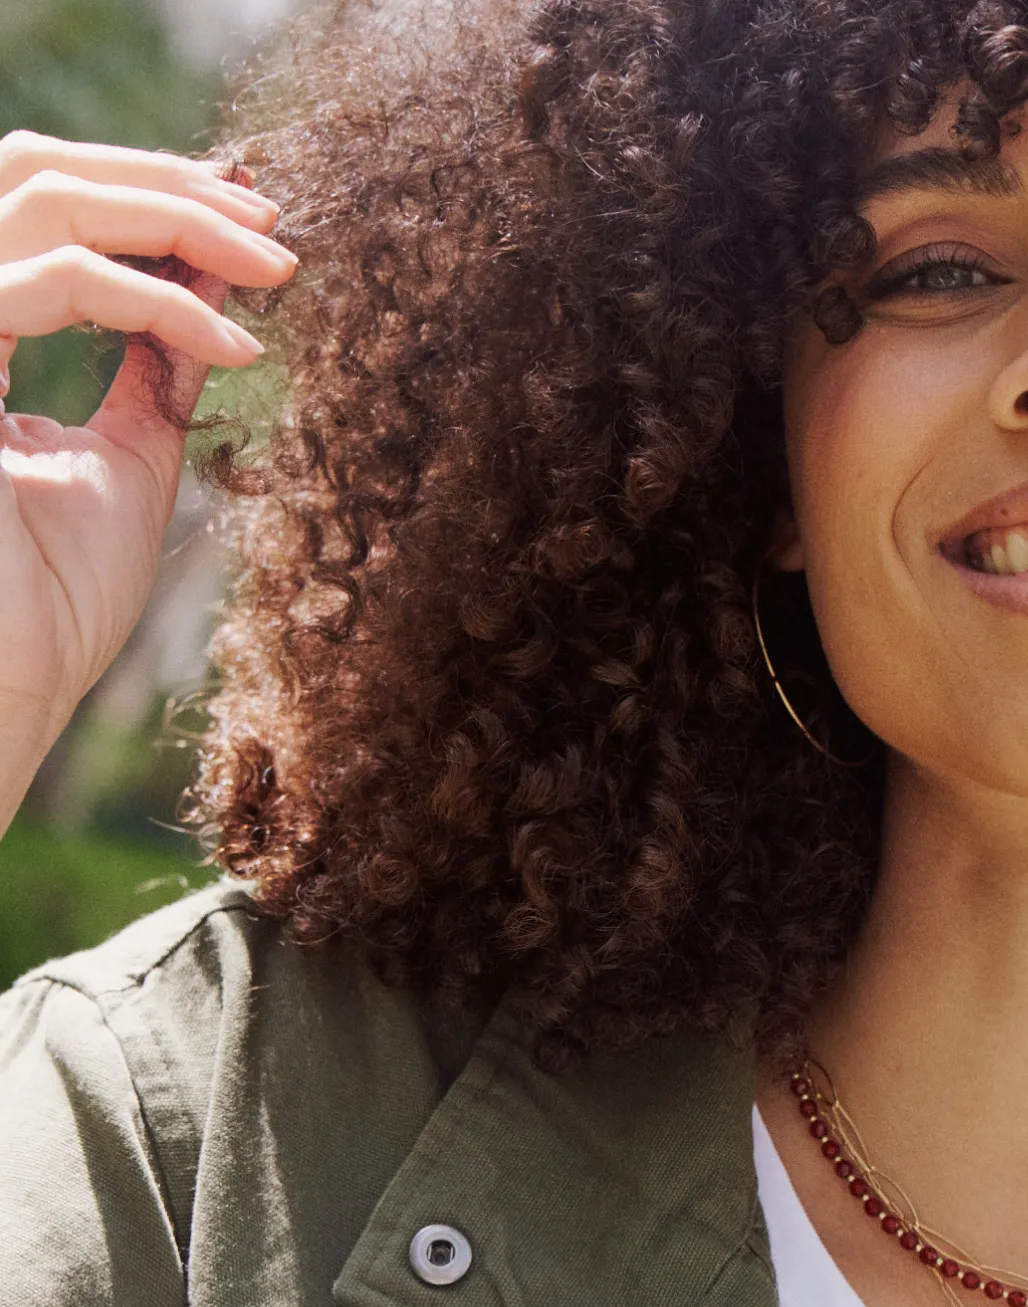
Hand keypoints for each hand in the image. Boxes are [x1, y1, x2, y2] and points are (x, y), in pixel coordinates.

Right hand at [0, 132, 296, 836]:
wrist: (11, 685)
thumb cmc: (56, 603)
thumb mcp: (130, 461)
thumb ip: (158, 366)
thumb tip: (218, 286)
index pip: (46, 212)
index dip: (147, 198)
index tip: (253, 223)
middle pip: (35, 172)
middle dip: (164, 184)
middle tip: (271, 217)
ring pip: (42, 198)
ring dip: (174, 220)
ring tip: (273, 263)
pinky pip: (58, 281)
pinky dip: (158, 299)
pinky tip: (237, 346)